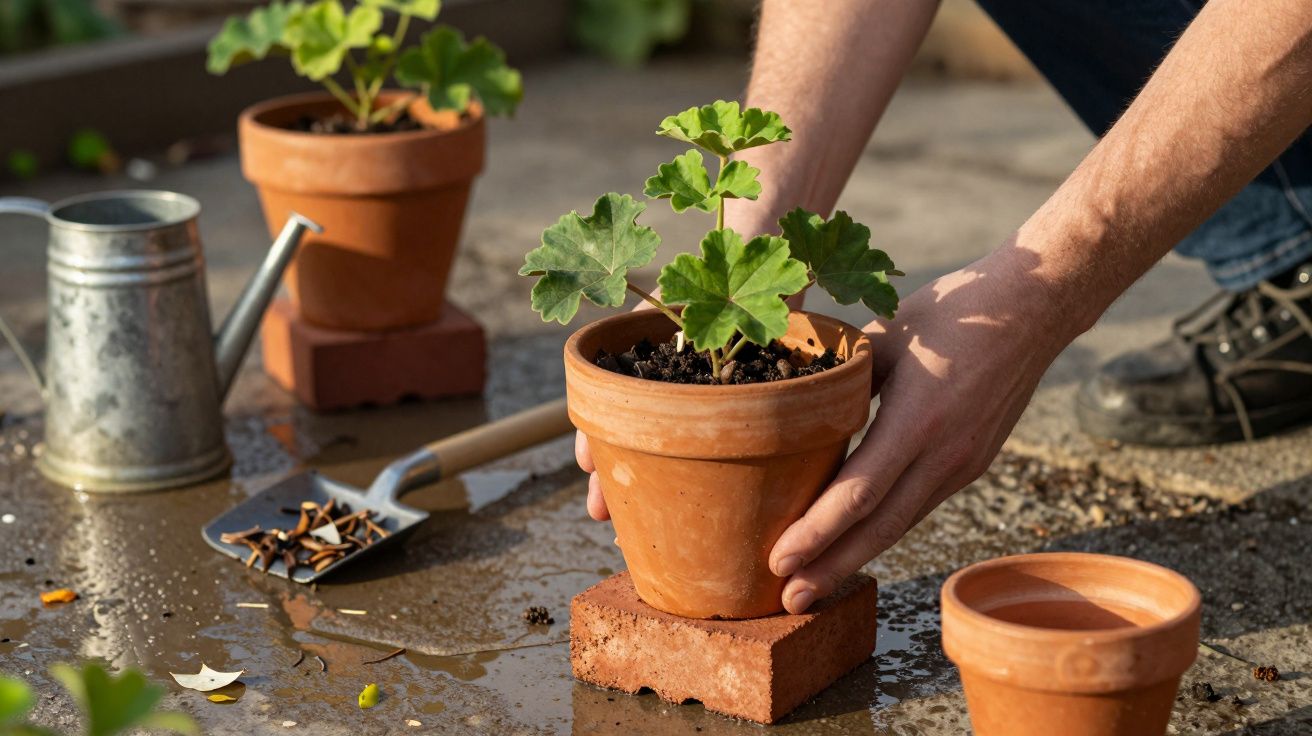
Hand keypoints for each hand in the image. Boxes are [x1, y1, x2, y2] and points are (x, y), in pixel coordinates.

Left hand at [769, 245, 1076, 611]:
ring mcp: (963, 463)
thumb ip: (840, 377)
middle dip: (831, 568)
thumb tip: (792, 403)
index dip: (816, 532)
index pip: (858, 492)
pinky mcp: (971, 463)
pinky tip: (856, 544)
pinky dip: (884, 531)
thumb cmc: (952, 311)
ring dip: (856, 558)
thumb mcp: (885, 335)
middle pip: (880, 528)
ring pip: (902, 524)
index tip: (778, 560)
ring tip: (813, 585)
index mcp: (917, 419)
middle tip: (789, 602)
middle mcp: (944, 453)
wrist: (1033, 309)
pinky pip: (919, 505)